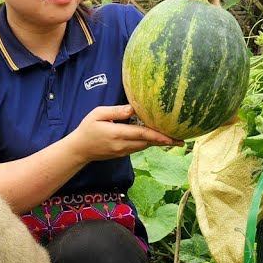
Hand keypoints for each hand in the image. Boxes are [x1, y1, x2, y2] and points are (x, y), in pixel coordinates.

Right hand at [67, 104, 181, 161]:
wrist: (79, 150)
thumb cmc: (87, 129)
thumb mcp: (97, 114)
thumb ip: (116, 111)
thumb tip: (133, 109)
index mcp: (117, 134)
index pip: (142, 134)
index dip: (159, 136)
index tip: (173, 137)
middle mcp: (123, 145)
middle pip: (148, 142)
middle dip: (165, 141)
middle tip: (182, 140)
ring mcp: (123, 151)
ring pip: (145, 146)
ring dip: (159, 142)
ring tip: (175, 139)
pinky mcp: (123, 153)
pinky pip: (139, 147)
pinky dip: (149, 143)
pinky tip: (158, 139)